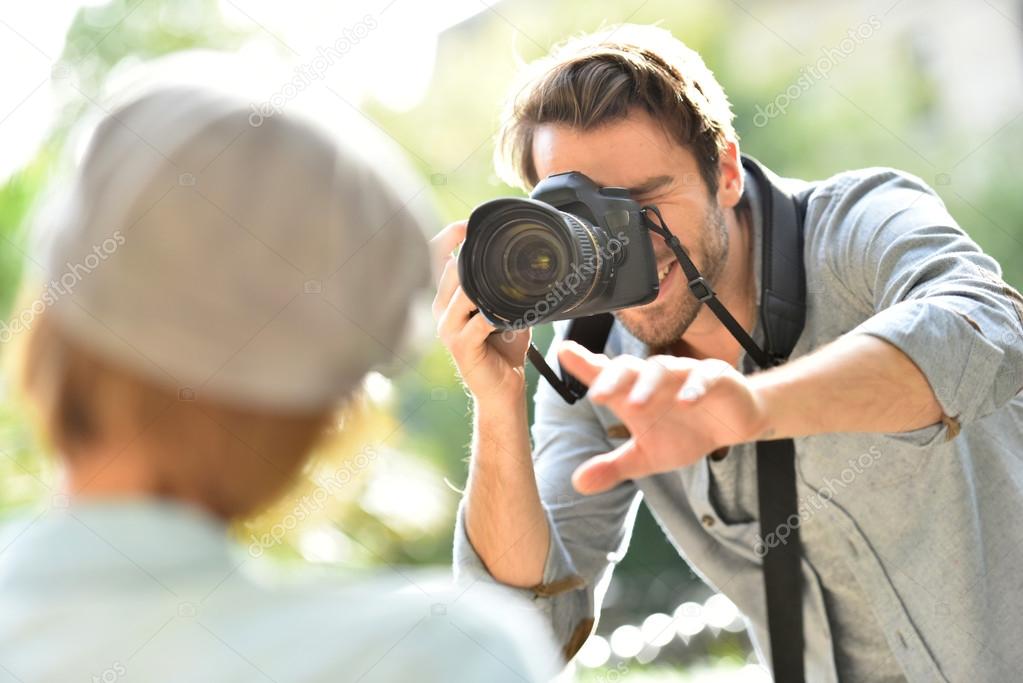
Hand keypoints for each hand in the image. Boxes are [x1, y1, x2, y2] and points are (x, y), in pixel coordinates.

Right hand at [431, 221, 530, 403]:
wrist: (503, 387)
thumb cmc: (503, 348)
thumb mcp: (505, 308)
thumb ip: (505, 285)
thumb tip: (526, 258)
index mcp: (448, 298)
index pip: (436, 259)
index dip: (448, 237)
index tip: (467, 223)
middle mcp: (442, 310)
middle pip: (447, 270)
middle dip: (467, 254)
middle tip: (491, 243)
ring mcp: (448, 328)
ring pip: (460, 292)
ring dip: (481, 283)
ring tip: (502, 278)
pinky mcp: (461, 345)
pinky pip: (476, 322)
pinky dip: (493, 314)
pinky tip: (505, 313)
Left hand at [557, 341, 770, 494]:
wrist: (735, 424)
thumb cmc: (686, 433)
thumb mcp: (647, 456)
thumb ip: (614, 466)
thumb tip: (578, 484)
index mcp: (635, 392)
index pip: (606, 375)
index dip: (584, 363)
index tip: (563, 352)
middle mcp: (656, 378)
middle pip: (629, 368)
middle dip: (612, 378)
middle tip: (597, 395)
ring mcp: (686, 374)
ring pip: (663, 369)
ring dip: (648, 386)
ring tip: (635, 405)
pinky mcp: (717, 377)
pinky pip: (704, 377)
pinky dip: (694, 388)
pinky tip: (685, 403)